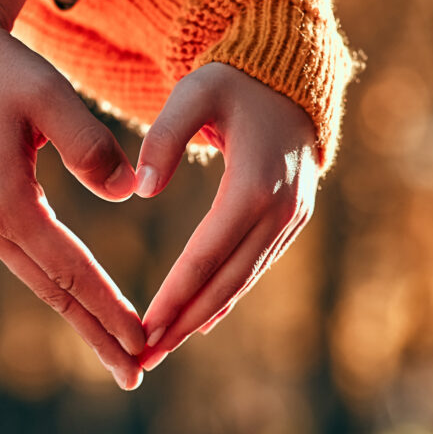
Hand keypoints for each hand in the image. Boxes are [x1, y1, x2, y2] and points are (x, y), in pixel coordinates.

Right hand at [0, 0, 145, 389]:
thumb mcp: (48, 95)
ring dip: (77, 315)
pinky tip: (78, 298)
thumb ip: (90, 145)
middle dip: (95, 334)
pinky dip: (57, 284)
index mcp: (3, 201)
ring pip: (37, 279)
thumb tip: (128, 192)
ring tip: (115, 348)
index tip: (144, 341)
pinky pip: (25, 258)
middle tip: (135, 375)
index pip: (70, 270)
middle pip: (51, 292)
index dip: (110, 308)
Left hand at [135, 62, 318, 371]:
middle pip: (227, 280)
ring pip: (243, 280)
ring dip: (202, 318)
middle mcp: (281, 209)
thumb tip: (140, 190)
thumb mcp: (194, 92)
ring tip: (161, 348)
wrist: (288, 76)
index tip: (144, 326)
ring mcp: (292, 218)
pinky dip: (226, 296)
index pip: (208, 252)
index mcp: (255, 183)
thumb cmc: (233, 81)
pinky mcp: (292, 221)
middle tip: (144, 357)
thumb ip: (163, 137)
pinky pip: (254, 267)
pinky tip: (199, 322)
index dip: (176, 294)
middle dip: (184, 322)